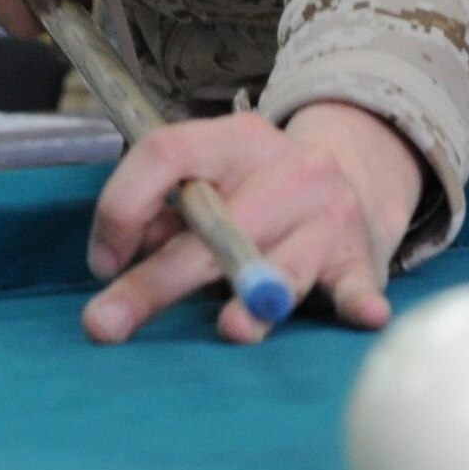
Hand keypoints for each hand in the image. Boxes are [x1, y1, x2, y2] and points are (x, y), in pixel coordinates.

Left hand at [81, 101, 420, 344]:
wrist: (357, 177)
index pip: (168, 153)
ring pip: (282, 265)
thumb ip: (168, 213)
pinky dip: (359, 303)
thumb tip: (122, 256)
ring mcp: (328, 215)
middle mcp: (289, 171)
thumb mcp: (215, 175)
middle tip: (104, 325)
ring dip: (254, 300)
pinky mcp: (358, 257)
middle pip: (215, 228)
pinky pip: (356, 285)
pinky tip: (366, 316)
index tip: (102, 261)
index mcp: (238, 141)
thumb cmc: (261, 190)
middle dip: (155, 283)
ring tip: (232, 328)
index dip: (122, 205)